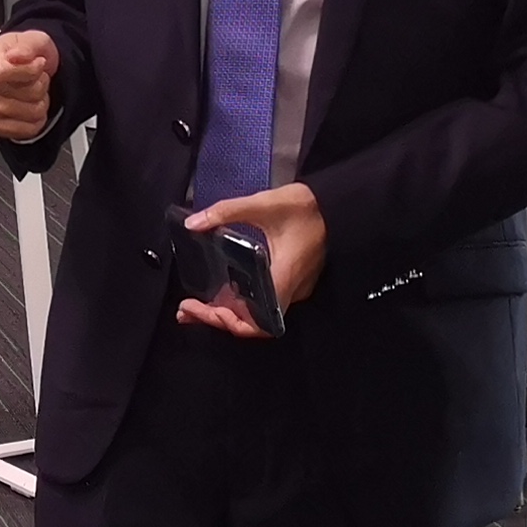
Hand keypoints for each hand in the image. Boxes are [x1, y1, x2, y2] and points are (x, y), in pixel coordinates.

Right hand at [0, 28, 58, 144]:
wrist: (30, 69)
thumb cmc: (28, 55)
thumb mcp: (35, 39)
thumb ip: (27, 45)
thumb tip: (16, 56)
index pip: (3, 72)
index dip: (29, 71)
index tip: (38, 64)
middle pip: (23, 94)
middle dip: (39, 86)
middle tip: (34, 78)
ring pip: (29, 113)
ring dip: (39, 102)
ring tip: (32, 91)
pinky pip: (26, 130)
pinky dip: (36, 120)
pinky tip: (29, 106)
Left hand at [177, 185, 322, 338]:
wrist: (340, 203)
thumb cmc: (306, 206)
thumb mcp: (263, 203)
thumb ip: (227, 211)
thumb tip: (192, 223)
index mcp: (283, 278)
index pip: (256, 323)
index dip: (226, 323)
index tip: (199, 309)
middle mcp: (290, 290)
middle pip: (252, 323)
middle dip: (217, 319)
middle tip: (186, 309)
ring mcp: (294, 288)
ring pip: (258, 313)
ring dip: (227, 312)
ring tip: (197, 304)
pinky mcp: (294, 280)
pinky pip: (265, 301)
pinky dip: (242, 302)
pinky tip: (223, 290)